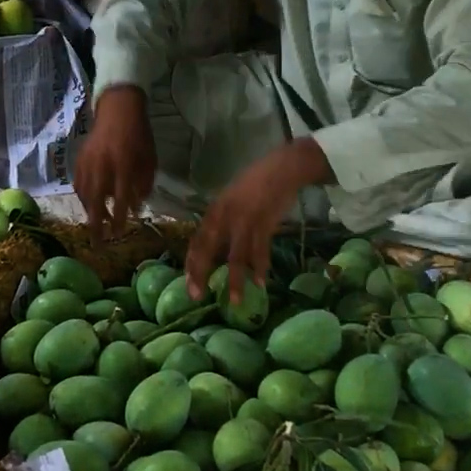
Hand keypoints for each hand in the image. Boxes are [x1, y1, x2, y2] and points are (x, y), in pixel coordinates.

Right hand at [73, 85, 155, 240]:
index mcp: (123, 165)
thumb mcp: (149, 160)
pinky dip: (82, 198)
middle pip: (95, 201)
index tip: (119, 233)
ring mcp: (88, 163)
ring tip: (97, 224)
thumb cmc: (139, 137)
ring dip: (89, 212)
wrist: (118, 111)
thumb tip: (135, 208)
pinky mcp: (79, 160)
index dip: (118, 218)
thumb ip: (143, 185)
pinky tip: (88, 205)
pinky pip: (78, 184)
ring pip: (84, 195)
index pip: (119, 199)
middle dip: (96, 224)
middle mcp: (103, 166)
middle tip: (98, 243)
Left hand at [184, 138, 332, 307]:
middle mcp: (224, 216)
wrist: (281, 169)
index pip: (197, 240)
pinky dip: (260, 268)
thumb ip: (222, 220)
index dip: (191, 263)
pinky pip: (260, 251)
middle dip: (201, 273)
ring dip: (235, 281)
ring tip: (235, 301)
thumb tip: (214, 246)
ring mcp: (244, 220)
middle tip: (197, 295)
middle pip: (208, 249)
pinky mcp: (264, 223)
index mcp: (214, 211)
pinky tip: (260, 283)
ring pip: (236, 256)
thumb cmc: (256, 185)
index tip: (188, 283)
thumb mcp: (231, 199)